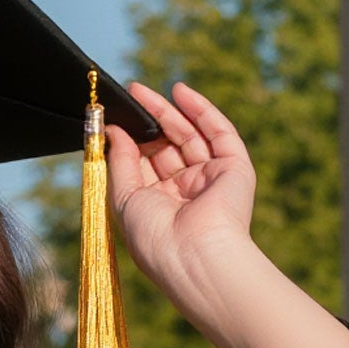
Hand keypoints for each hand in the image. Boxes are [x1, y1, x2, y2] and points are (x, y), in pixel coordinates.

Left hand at [104, 79, 258, 317]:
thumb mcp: (124, 198)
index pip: (145, 166)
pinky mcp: (234, 168)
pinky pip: (219, 132)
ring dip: (169, 111)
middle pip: (167, 147)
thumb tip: (113, 131)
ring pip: (190, 136)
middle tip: (130, 95)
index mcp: (160, 207)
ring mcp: (211, 179)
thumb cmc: (154, 237)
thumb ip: (119, 162)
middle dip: (149, 121)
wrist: (194, 255)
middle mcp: (186, 193)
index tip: (114, 119)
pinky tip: (179, 91)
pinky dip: (200, 110)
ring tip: (142, 91)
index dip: (132, 141)